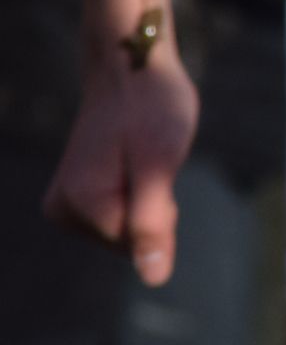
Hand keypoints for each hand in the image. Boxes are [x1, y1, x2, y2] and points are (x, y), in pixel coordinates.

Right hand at [42, 0, 198, 287]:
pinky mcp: (77, 193)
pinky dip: (138, 189)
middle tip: (150, 158)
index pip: (138, 245)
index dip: (162, 210)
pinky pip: (121, 210)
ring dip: (147, 196)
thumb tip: (155, 279)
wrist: (132, 66)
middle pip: (129, 240)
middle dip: (153, 206)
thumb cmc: (151, 107)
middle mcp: (63, 210)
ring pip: (127, 226)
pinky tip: (133, 159)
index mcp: (79, 207)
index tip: (156, 167)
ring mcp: (66, 202)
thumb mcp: (160, 164)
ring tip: (141, 155)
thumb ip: (153, 223)